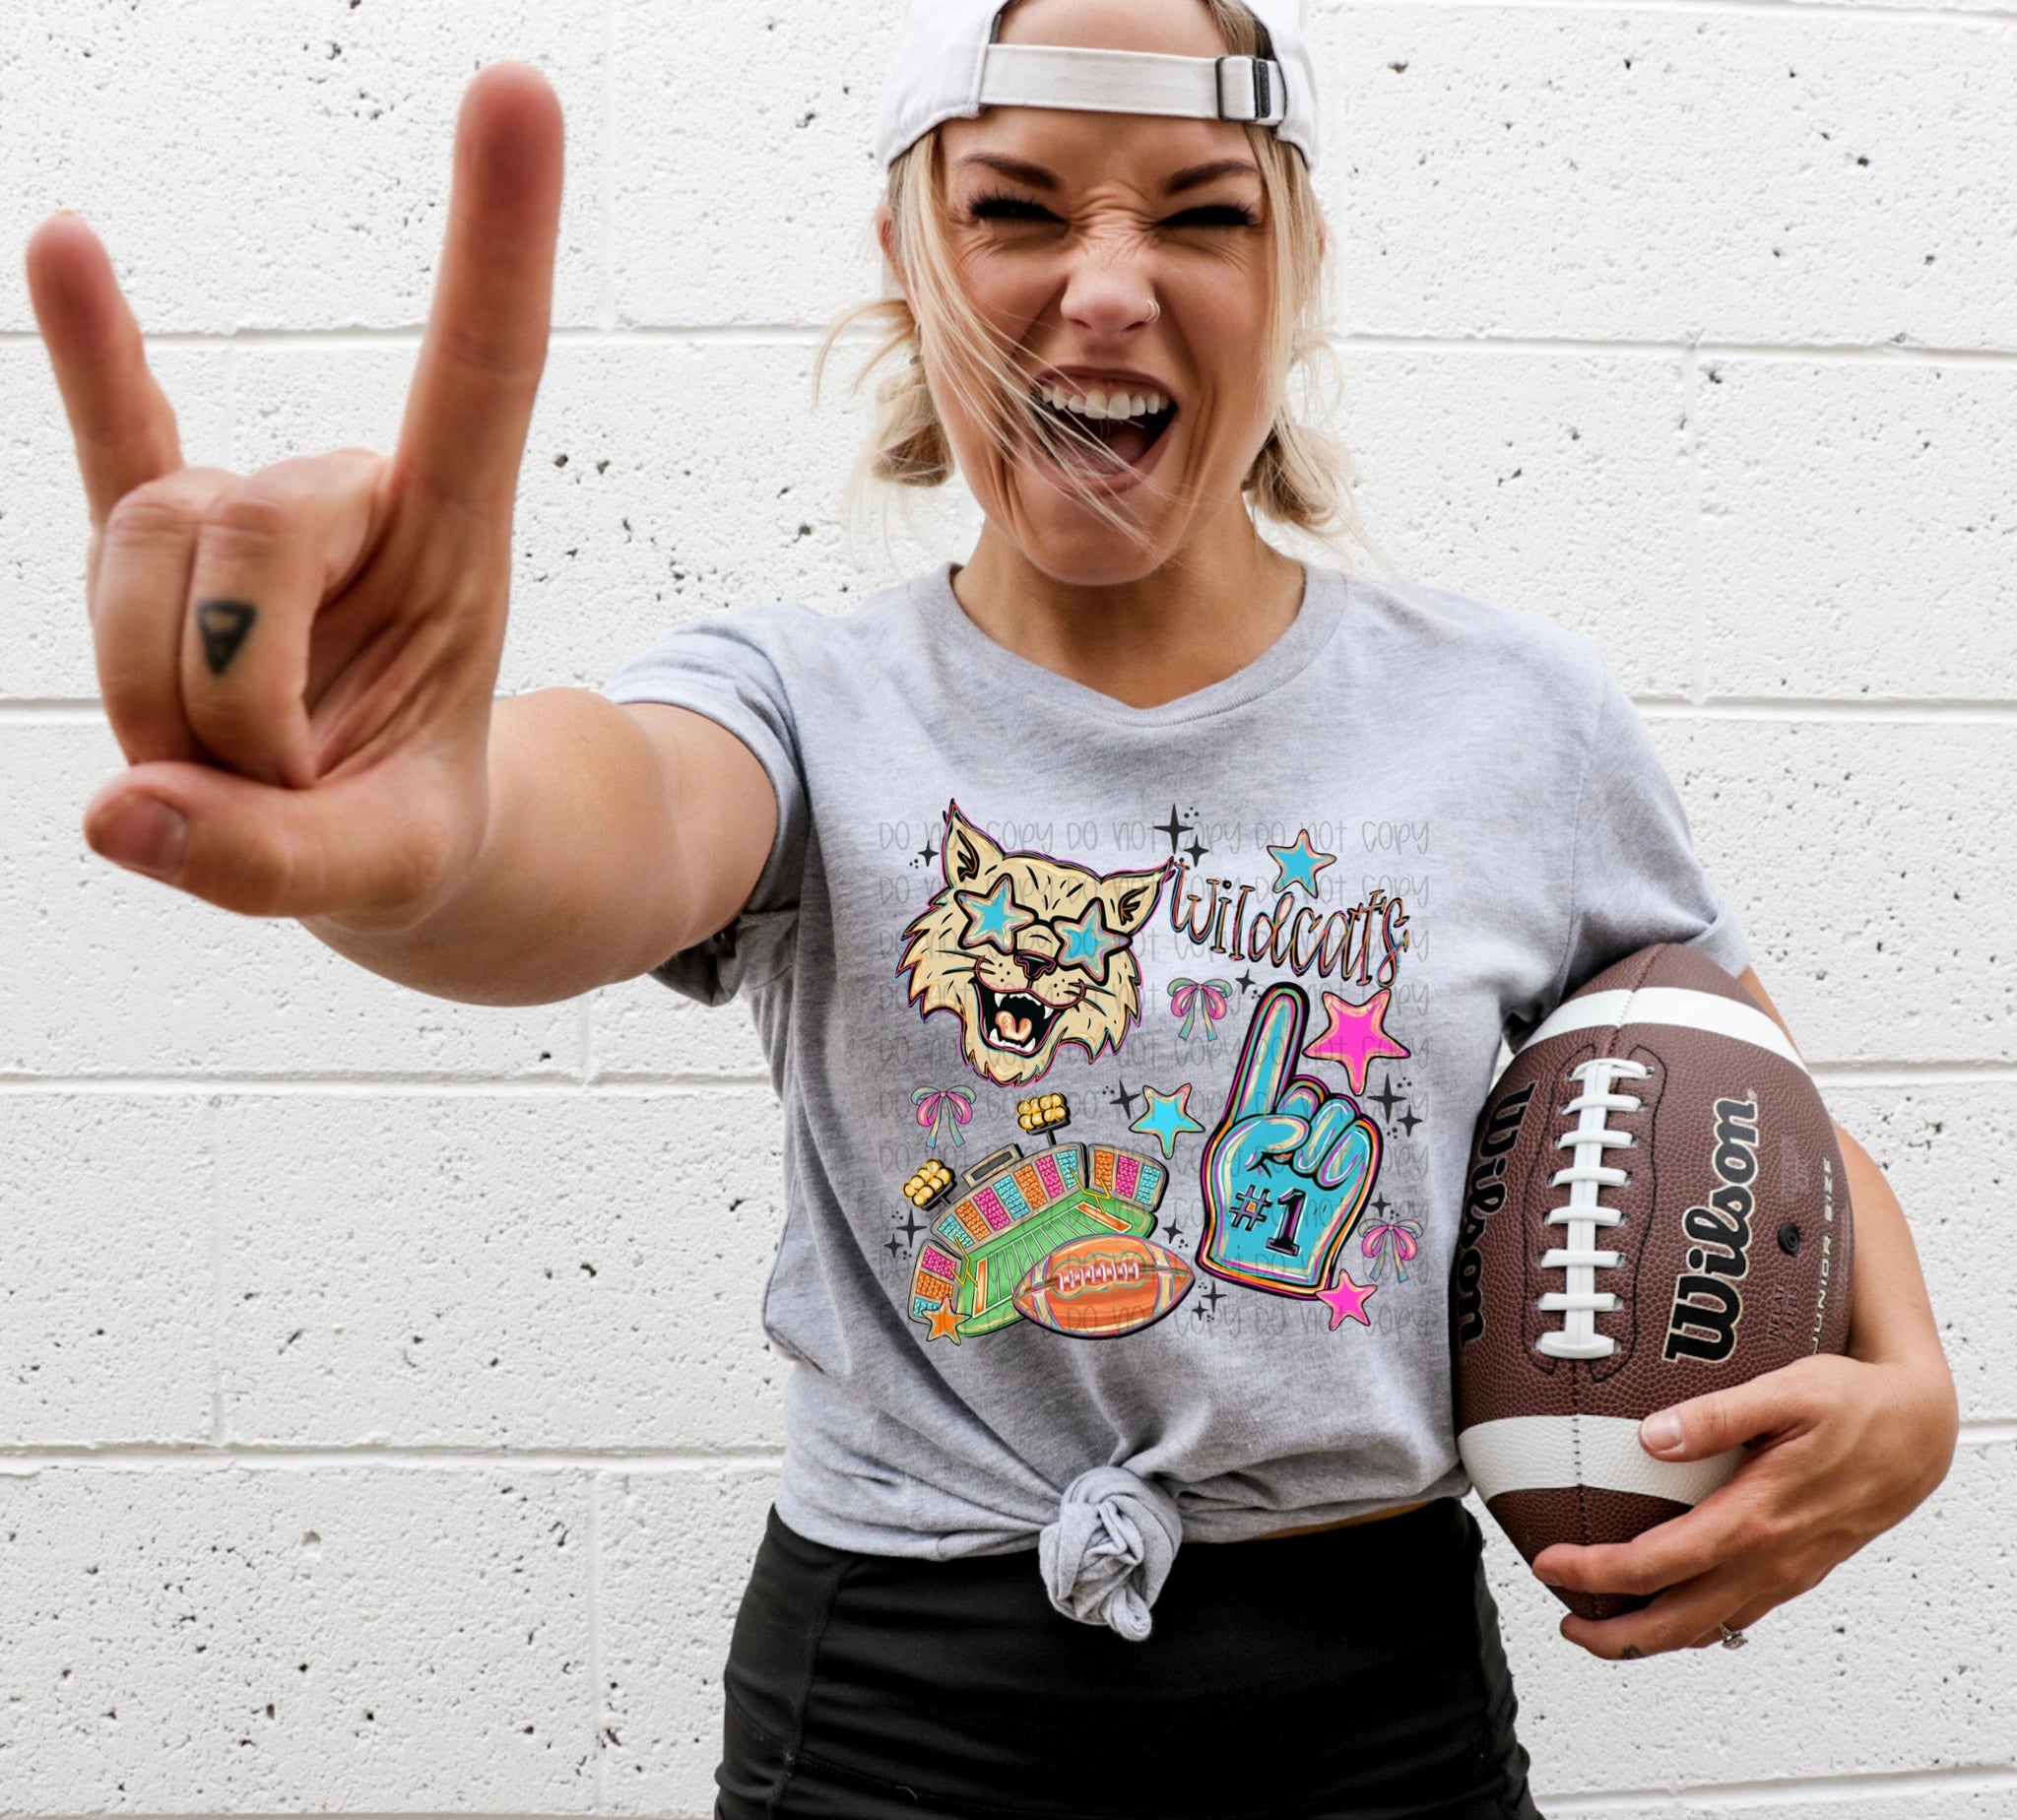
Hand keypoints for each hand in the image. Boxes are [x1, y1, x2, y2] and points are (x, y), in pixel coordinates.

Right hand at [26, 62, 562, 930]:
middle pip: (240, 533)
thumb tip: (127, 811)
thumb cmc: (407, 833)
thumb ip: (277, 864)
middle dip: (232, 695)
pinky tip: (69, 242)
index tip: (515, 85)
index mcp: (458, 544)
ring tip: (230, 760)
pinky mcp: (163, 538)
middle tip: (278, 781)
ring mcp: (252, 513)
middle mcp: (354, 497)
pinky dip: (93, 358)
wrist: (373, 837)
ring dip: (157, 695)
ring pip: (143, 552)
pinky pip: (112, 442)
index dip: (498, 237)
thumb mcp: (385, 875)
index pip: (484, 369)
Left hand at [1198, 982, 1381, 1309]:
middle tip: (1282, 1155)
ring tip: (1299, 1173)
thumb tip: (1300, 1123)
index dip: (1280, 1030)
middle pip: (1310, 1087)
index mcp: (1257, 1112)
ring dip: (1319, 1141)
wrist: (1263, 1260)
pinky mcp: (1353, 1164)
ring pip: (1340, 1108)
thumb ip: (1258, 1126)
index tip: (1288, 993)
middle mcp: (1295, 1121)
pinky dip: (1341, 1155)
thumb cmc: (1237, 1211)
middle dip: (1296, 1116)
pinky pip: (1361, 1134)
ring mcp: (1325, 1142)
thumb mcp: (1229, 1159)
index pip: (1271, 1064)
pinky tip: (1321, 1181)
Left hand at [1530, 1350, 1959, 1658]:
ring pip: (1707, 1627)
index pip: (1660, 1561)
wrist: (1921, 1434)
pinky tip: (1666, 1602)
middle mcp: (1771, 1559)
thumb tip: (1653, 1435)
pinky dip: (1692, 1622)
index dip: (1598, 1571)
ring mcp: (1786, 1573)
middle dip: (1614, 1634)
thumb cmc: (1854, 1405)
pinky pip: (1736, 1613)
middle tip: (1564, 1618)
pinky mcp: (1797, 1572)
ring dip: (1650, 1636)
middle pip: (1678, 1621)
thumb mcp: (1786, 1391)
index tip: (1550, 1562)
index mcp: (1757, 1517)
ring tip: (1600, 1623)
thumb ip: (1717, 1414)